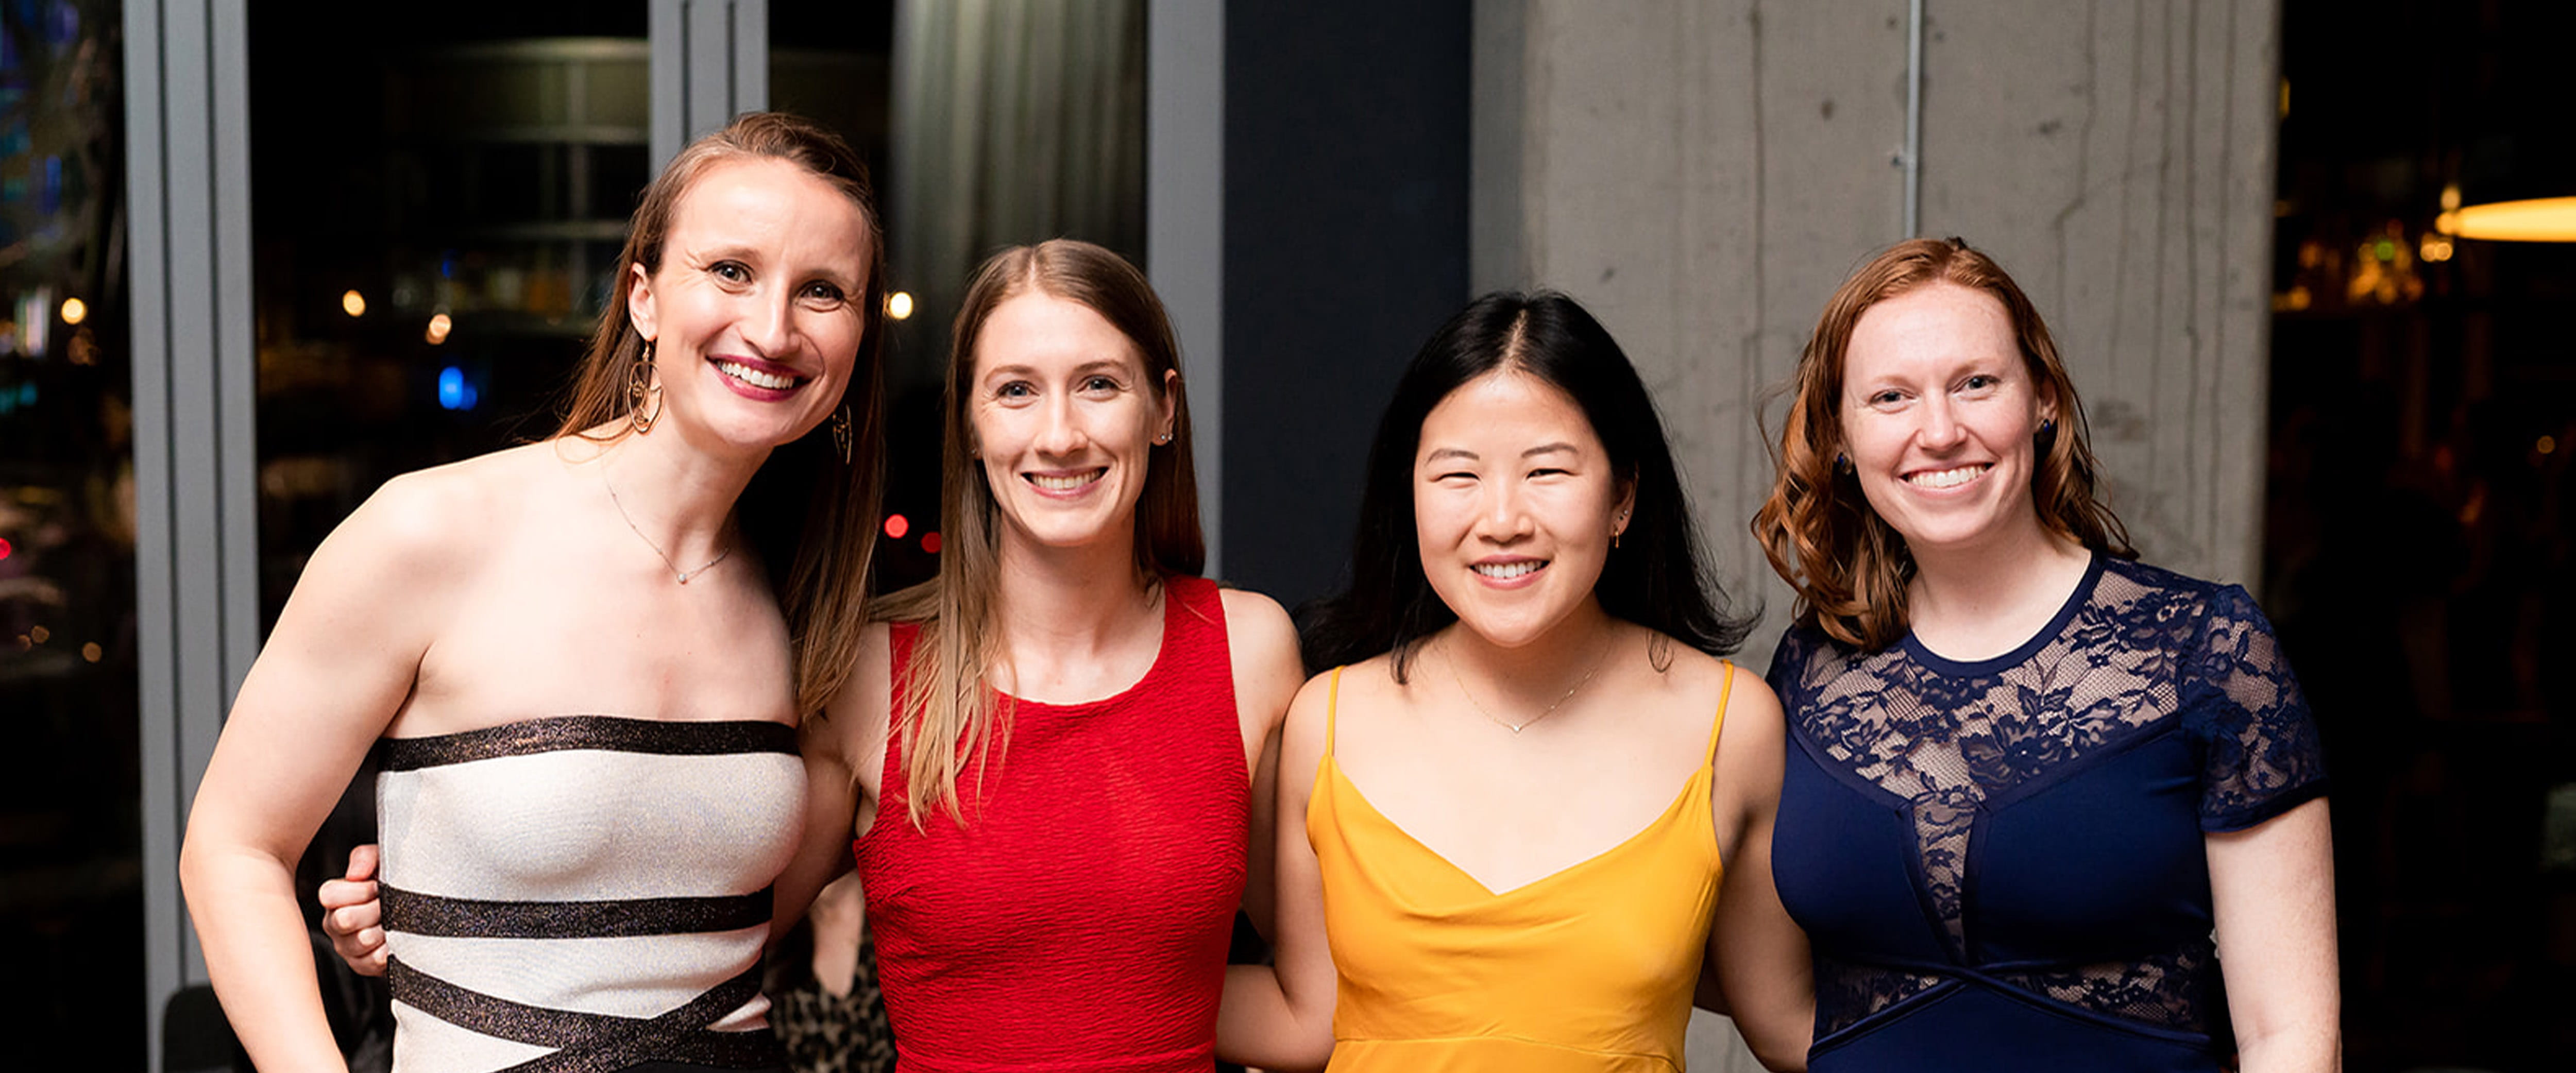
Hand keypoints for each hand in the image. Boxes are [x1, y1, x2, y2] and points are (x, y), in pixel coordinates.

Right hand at [318, 844, 387, 976]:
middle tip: (389, 905)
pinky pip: (374, 961)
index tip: (379, 887)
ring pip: (362, 940)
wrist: (416, 909)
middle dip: (375, 909)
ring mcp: (346, 947)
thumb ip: (365, 858)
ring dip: (385, 929)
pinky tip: (399, 940)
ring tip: (395, 922)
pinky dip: (391, 950)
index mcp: (334, 898)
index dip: (360, 890)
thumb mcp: (381, 861)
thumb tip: (355, 874)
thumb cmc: (392, 882)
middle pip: (345, 919)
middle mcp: (334, 924)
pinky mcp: (362, 965)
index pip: (330, 895)